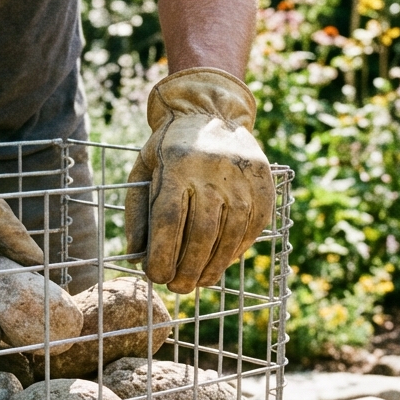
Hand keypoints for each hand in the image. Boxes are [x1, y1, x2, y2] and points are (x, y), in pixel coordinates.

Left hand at [125, 68, 274, 293]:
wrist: (210, 111)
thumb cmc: (169, 148)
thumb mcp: (143, 170)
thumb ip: (138, 213)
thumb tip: (135, 258)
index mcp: (178, 165)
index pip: (170, 220)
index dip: (163, 255)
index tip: (155, 276)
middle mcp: (212, 171)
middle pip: (202, 233)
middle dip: (188, 268)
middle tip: (178, 288)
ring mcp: (242, 177)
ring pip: (230, 234)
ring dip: (213, 266)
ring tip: (198, 282)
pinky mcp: (263, 183)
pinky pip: (253, 226)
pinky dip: (237, 250)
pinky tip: (222, 262)